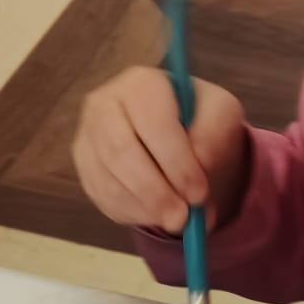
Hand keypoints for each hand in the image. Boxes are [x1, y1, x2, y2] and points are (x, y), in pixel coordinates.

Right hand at [73, 67, 247, 234]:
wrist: (176, 128)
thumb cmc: (199, 118)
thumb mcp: (220, 116)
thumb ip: (213, 137)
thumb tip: (196, 172)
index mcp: (142, 83)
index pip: (153, 123)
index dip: (176, 162)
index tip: (199, 192)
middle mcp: (105, 103)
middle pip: (121, 152)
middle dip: (156, 192)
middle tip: (183, 218)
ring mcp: (88, 134)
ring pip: (108, 178)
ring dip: (144, 207)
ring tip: (175, 220)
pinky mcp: (83, 164)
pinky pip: (101, 195)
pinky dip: (130, 212)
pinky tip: (155, 215)